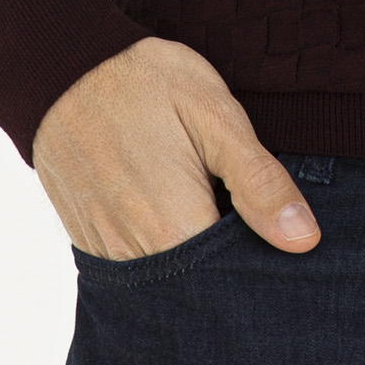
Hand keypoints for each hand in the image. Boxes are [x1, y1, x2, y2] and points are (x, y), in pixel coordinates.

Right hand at [30, 38, 322, 261]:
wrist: (61, 69)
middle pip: (201, 295)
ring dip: (198, 267)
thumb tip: (304, 239)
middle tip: (252, 230)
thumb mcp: (214, 116)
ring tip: (216, 220)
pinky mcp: (90, 242)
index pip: (236, 286)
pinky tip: (182, 222)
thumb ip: (259, 181)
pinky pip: (138, 271)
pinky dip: (165, 257)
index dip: (266, 272)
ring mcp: (108, 252)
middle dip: (232, 274)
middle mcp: (137, 256)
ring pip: (169, 288)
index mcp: (175, 229)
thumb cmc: (144, 84)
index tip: (282, 249)